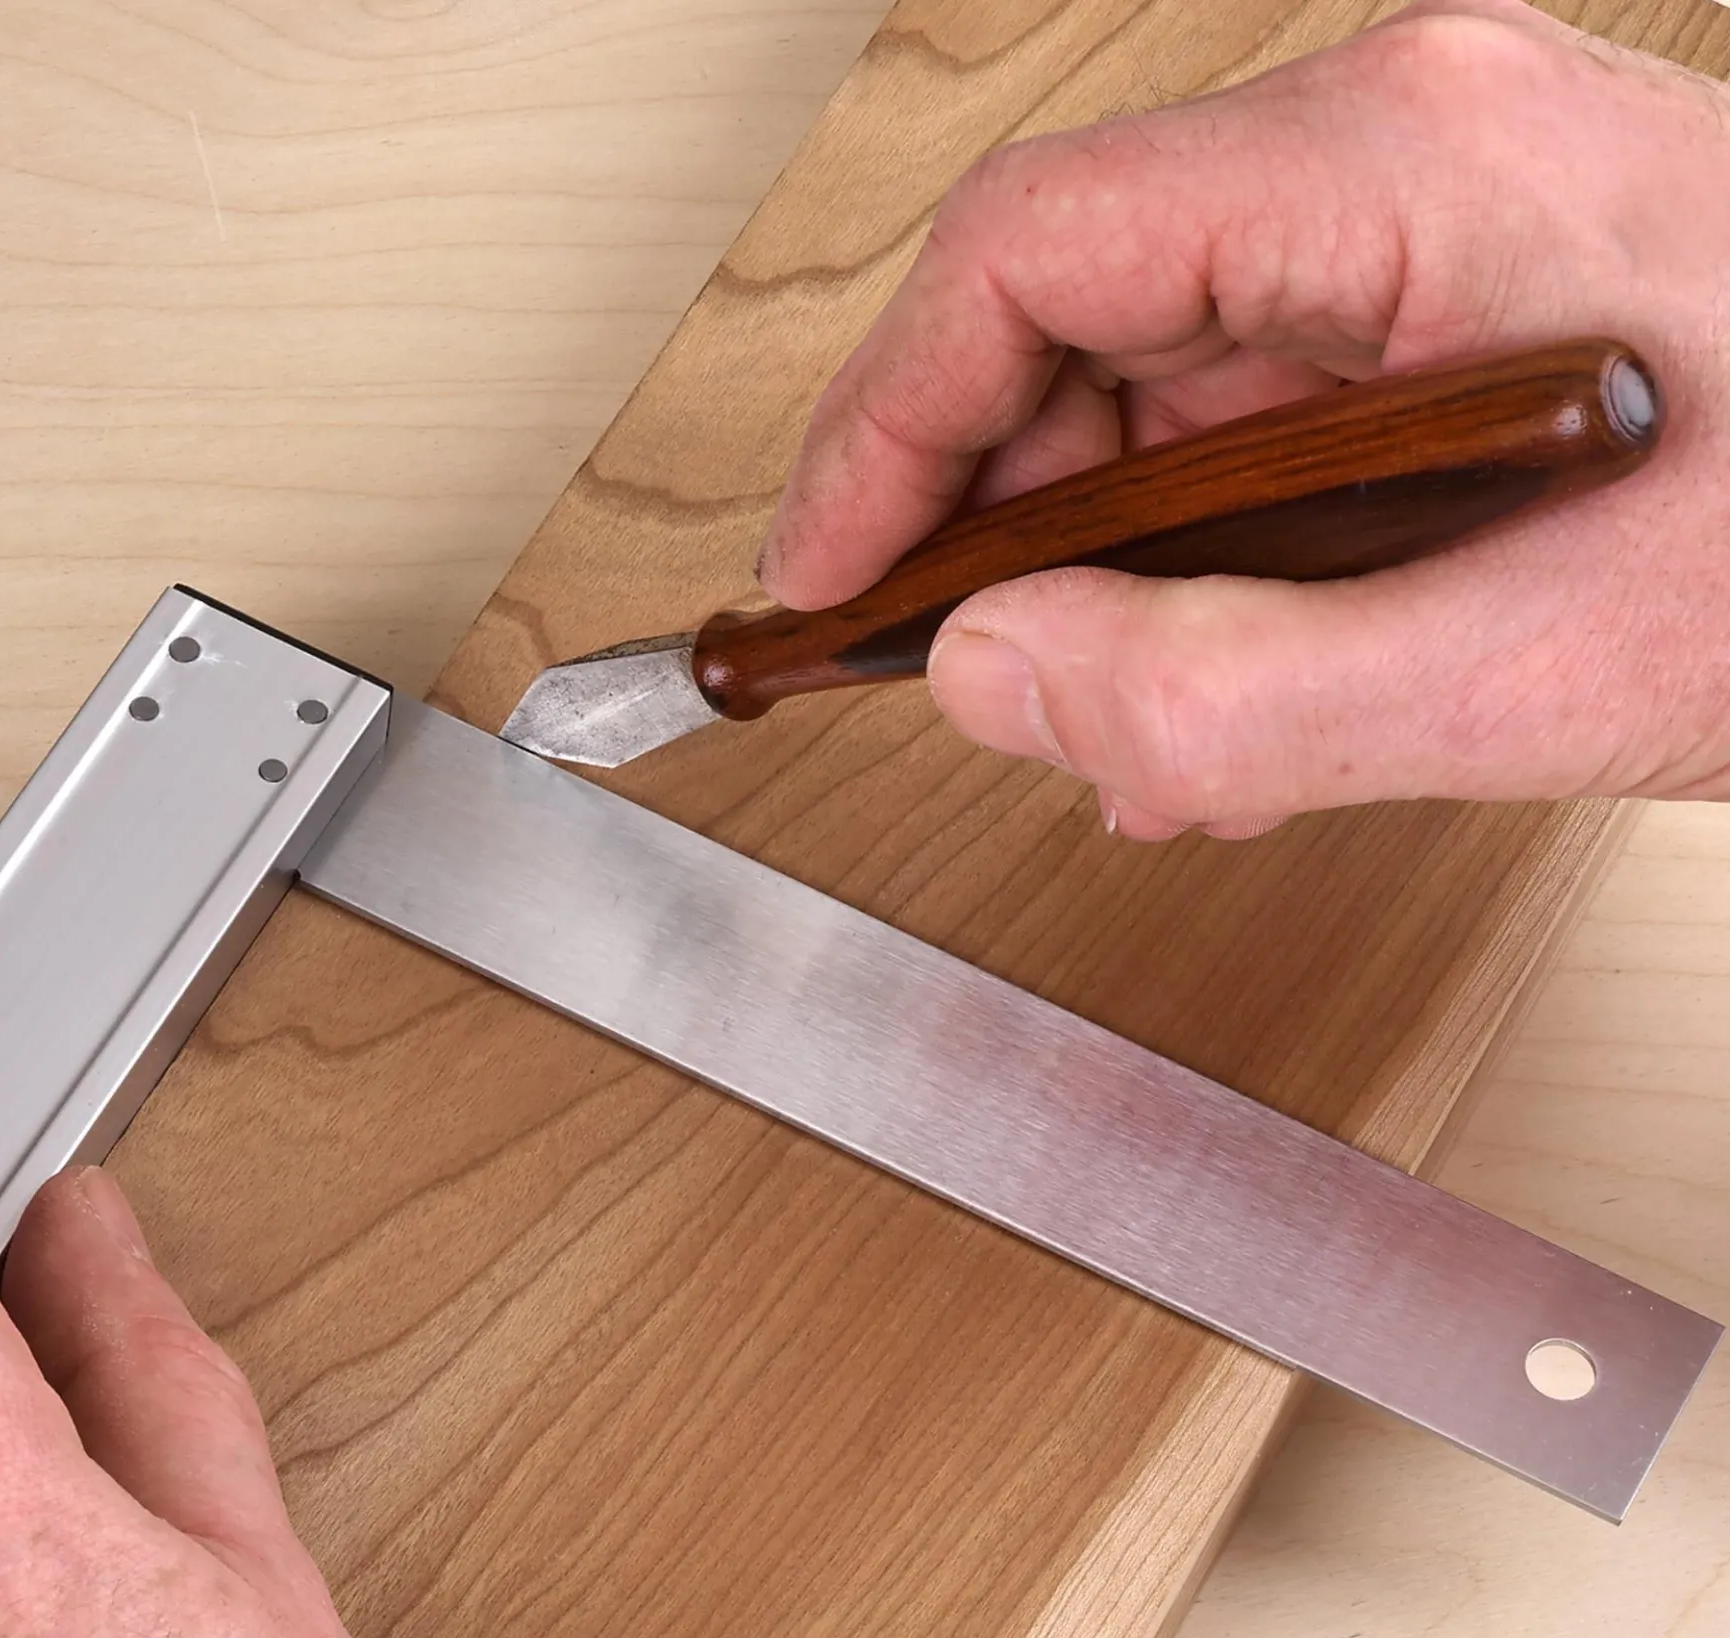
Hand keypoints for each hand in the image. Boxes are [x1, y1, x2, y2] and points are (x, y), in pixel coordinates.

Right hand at [759, 0, 1729, 836]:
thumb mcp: (1547, 666)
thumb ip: (1240, 696)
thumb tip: (994, 680)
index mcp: (1408, 167)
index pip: (1030, 252)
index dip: (884, 429)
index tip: (824, 583)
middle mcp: (1407, 164)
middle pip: (1074, 322)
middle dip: (995, 529)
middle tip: (972, 693)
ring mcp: (1435, 238)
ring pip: (1158, 395)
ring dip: (1106, 582)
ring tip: (1131, 739)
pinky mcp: (1459, 325)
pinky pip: (1257, 437)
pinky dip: (1208, 581)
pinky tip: (1234, 704)